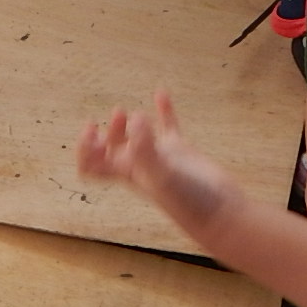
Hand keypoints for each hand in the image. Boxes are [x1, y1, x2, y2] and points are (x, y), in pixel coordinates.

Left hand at [77, 91, 240, 241]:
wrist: (221, 214)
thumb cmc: (188, 202)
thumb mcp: (161, 176)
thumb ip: (145, 149)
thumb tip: (135, 117)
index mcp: (126, 174)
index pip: (93, 165)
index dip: (85, 148)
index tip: (92, 128)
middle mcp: (139, 165)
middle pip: (112, 148)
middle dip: (109, 130)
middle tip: (120, 114)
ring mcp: (160, 157)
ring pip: (138, 137)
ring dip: (131, 122)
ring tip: (138, 114)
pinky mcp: (181, 151)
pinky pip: (168, 126)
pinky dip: (164, 109)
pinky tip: (162, 93)